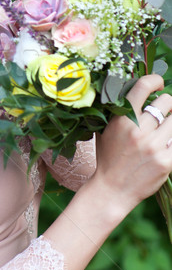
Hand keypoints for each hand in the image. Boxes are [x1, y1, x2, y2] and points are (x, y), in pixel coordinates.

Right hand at [93, 75, 171, 212]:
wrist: (112, 189)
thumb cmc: (108, 158)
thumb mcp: (105, 131)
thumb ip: (118, 111)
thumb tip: (134, 91)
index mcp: (121, 119)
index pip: (143, 86)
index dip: (154, 80)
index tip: (157, 84)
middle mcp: (138, 130)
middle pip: (167, 101)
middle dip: (167, 105)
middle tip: (163, 113)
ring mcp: (154, 146)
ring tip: (165, 130)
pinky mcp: (167, 161)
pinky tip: (167, 143)